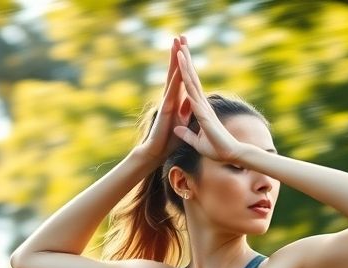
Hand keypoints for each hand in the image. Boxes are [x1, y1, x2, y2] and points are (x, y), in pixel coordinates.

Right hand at [140, 36, 191, 163]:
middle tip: (180, 35)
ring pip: (173, 77)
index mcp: (176, 101)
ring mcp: (167, 102)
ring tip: (177, 43)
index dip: (184, 63)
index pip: (181, 78)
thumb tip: (190, 103)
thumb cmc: (168, 140)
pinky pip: (172, 91)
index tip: (186, 48)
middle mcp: (170, 98)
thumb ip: (185, 112)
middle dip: (178, 54)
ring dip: (176, 60)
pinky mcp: (166, 109)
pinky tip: (179, 68)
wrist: (157, 152)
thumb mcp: (182, 123)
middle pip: (175, 72)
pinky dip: (176, 79)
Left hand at [173, 42, 243, 162]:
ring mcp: (203, 107)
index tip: (181, 58)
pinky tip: (182, 68)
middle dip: (187, 60)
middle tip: (182, 42)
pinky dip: (186, 80)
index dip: (185, 73)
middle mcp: (202, 104)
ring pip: (191, 81)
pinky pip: (192, 93)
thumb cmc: (217, 150)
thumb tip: (177, 128)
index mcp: (201, 110)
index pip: (191, 88)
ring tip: (180, 46)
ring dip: (185, 64)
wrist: (230, 155)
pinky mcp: (203, 112)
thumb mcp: (197, 142)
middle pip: (192, 78)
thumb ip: (187, 134)